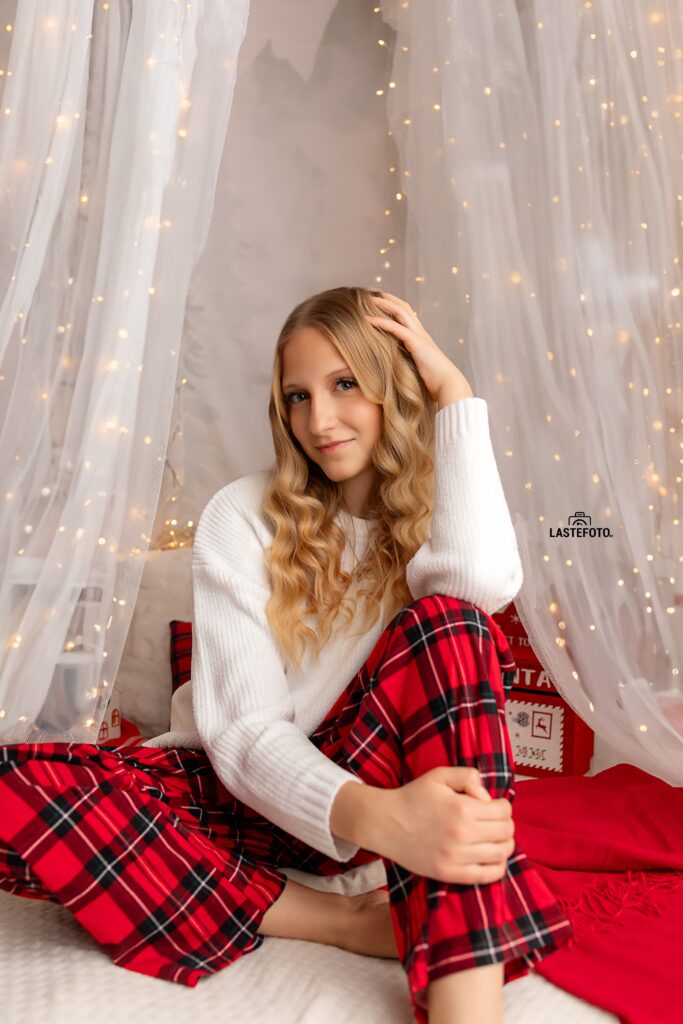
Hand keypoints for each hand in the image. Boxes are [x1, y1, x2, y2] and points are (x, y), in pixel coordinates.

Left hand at [365, 291, 473, 405]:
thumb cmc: (435, 383)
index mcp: (422, 339)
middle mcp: (421, 333)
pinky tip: (367, 319)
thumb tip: (396, 371)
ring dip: (383, 303)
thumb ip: (409, 365)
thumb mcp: (418, 370)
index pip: (408, 316)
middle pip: (403, 308)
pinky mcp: (416, 342)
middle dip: (388, 299)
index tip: (380, 303)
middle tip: (372, 293)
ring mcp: (419, 336)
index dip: (394, 307)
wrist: (448, 385)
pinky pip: (395, 327)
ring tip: (367, 298)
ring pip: (400, 311)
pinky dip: (380, 321)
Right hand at [366, 766, 514, 884]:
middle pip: (506, 832)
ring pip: (501, 854)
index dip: (502, 806)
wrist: (385, 823)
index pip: (504, 811)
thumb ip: (468, 777)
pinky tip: (490, 856)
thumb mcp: (439, 775)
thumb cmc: (413, 796)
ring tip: (492, 837)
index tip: (492, 806)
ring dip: (504, 844)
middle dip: (505, 824)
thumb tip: (487, 798)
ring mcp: (456, 857)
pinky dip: (497, 867)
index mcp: (461, 808)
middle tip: (493, 821)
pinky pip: (487, 876)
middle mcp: (462, 834)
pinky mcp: (449, 874)